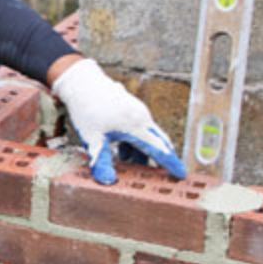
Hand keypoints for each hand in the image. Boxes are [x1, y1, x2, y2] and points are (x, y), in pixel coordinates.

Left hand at [51, 57, 185, 184]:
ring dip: (143, 153)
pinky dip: (136, 144)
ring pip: (147, 137)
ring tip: (134, 171)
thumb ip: (101, 160)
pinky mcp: (132, 108)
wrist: (81, 81)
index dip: (170, 164)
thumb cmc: (86, 109)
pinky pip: (140, 130)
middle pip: (158, 142)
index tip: (181, 175)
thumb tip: (107, 181)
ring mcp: (138, 111)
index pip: (158, 149)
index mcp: (136, 125)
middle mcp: (142, 117)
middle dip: (162, 159)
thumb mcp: (92, 138)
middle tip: (166, 177)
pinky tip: (123, 154)